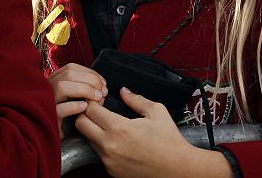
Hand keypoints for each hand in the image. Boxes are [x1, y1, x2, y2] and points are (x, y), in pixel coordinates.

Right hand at [48, 62, 106, 138]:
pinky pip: (60, 109)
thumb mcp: (74, 98)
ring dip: (84, 90)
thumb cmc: (67, 116)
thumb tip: (102, 85)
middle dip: (90, 80)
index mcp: (54, 80)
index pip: (71, 68)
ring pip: (62, 87)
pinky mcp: (49, 117)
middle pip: (69, 74)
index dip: (90, 73)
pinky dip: (74, 106)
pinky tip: (85, 108)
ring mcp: (47, 101)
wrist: (51, 135)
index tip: (103, 83)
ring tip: (98, 99)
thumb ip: (84, 88)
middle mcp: (48, 87)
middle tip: (103, 92)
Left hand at [76, 88, 232, 177]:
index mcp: (118, 128)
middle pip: (80, 123)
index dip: (92, 101)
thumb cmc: (170, 142)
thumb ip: (136, 99)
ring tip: (108, 126)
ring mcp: (109, 160)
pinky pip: (98, 154)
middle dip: (85, 113)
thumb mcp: (156, 112)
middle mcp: (109, 145)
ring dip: (93, 130)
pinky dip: (103, 146)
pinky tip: (117, 141)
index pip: (89, 108)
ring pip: (88, 139)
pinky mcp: (112, 171)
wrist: (181, 171)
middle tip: (97, 110)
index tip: (100, 100)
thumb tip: (123, 91)